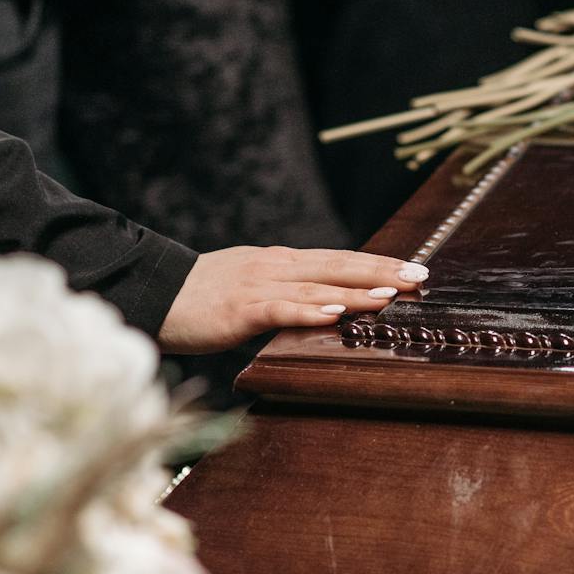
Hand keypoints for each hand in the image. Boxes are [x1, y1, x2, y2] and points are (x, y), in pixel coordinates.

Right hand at [157, 246, 430, 353]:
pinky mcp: (239, 309)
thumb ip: (288, 292)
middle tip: (421, 276)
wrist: (153, 294)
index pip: (339, 259)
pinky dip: (309, 310)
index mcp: (282, 262)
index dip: (378, 262)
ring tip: (391, 295)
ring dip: (356, 290)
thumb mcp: (252, 287)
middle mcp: (276, 267)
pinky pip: (279, 309)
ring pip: (316, 286)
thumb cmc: (203, 298)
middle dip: (382, 271)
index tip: (415, 267)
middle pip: (338, 266)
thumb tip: (326, 301)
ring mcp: (258, 286)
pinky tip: (334, 313)